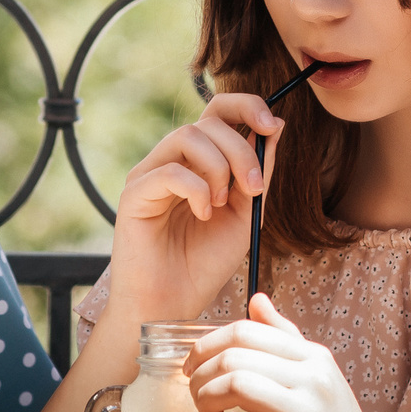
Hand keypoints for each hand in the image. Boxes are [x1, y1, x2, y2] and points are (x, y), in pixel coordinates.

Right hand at [108, 93, 278, 324]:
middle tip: (253, 189)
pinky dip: (195, 189)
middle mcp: (173, 161)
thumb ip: (259, 173)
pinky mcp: (134, 194)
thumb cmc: (205, 262)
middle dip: (241, 149)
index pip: (219, 111)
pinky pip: (168, 171)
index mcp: (200, 161)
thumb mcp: (247, 214)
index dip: (247, 106)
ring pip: (187, 136)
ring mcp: (150, 174)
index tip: (273, 124)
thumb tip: (276, 126)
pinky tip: (203, 214)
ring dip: (218, 167)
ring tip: (222, 204)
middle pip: (208, 121)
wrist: (173, 304)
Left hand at [185, 294, 396, 411]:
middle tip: (195, 396)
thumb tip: (256, 300)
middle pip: (236, 356)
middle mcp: (314, 379)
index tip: (193, 367)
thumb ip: (286, 339)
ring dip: (206, 401)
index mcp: (314, 357)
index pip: (247, 330)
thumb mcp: (318, 378)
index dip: (207, 345)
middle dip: (201, 375)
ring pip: (238, 386)